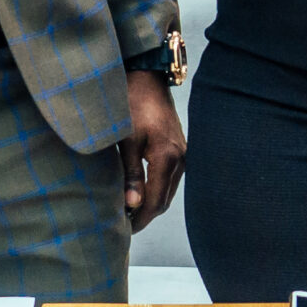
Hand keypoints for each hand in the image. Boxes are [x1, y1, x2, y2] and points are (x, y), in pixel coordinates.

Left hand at [120, 71, 185, 229]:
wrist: (146, 77)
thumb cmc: (131, 103)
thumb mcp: (126, 139)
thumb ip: (130, 173)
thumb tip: (131, 205)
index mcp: (167, 157)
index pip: (156, 201)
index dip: (140, 219)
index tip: (124, 230)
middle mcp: (180, 158)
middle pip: (164, 200)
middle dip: (145, 215)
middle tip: (123, 226)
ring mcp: (183, 153)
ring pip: (168, 190)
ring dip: (151, 203)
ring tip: (128, 213)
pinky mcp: (179, 148)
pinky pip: (169, 178)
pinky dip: (156, 189)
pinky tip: (140, 192)